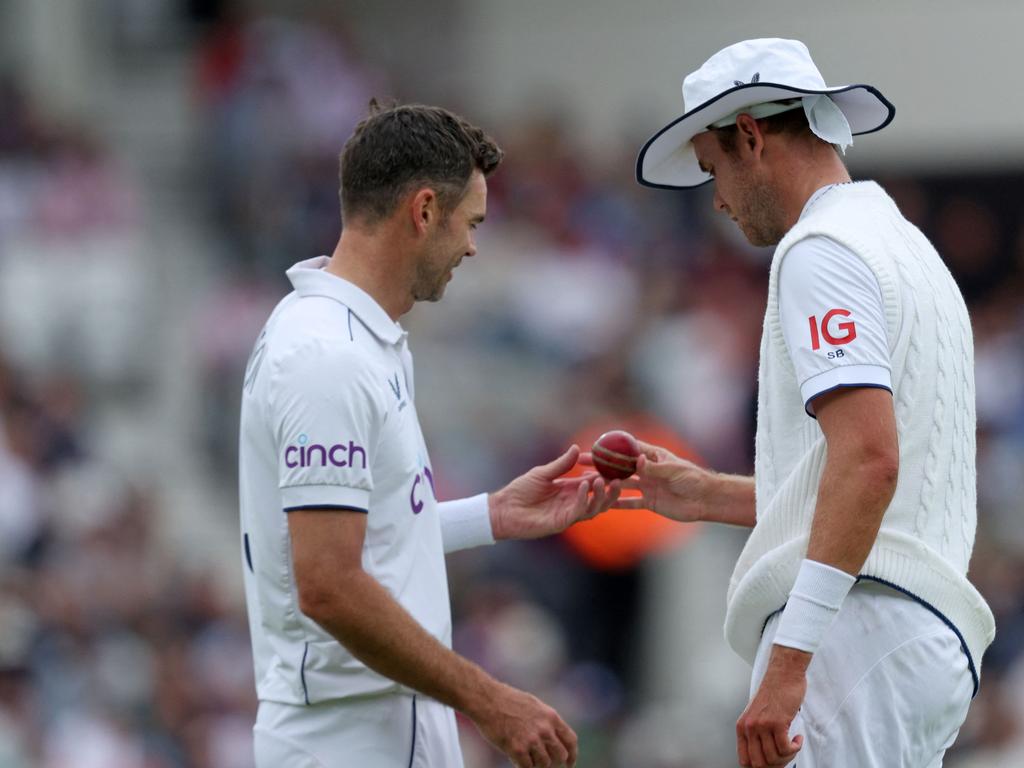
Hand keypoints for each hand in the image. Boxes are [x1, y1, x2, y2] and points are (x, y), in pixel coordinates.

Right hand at [469, 682, 576, 767]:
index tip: (569, 763)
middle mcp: (545, 729)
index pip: (570, 740)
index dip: (572, 755)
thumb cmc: (507, 700)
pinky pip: (527, 767)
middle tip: (543, 762)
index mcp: (551, 716)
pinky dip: (523, 766)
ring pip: (544, 764)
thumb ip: (545, 721)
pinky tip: (516, 759)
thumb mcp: (534, 705)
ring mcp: (532, 740)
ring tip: (526, 757)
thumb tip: (553, 737)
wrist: (487, 699)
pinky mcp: (517, 749)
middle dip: (553, 761)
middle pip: (560, 755)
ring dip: (536, 764)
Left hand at [489, 445, 619, 539]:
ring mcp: (568, 514)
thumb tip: (576, 448)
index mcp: (569, 490)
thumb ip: (561, 464)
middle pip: (599, 499)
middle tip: (618, 478)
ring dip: (600, 496)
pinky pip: (577, 513)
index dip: (603, 475)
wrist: (503, 509)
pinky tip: (583, 488)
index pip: (592, 483)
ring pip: (593, 508)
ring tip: (602, 481)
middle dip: (610, 490)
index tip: (612, 465)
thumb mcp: (542, 473)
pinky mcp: (561, 523)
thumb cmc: (520, 491)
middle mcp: (572, 503)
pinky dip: (582, 500)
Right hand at [581, 440, 708, 522]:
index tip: (593, 445)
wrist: (705, 500)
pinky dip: (617, 504)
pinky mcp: (649, 502)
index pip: (627, 449)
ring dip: (605, 483)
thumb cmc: (693, 479)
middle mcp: (646, 470)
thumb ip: (654, 467)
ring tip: (586, 483)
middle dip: (600, 465)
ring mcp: (646, 486)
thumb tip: (637, 460)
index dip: (611, 447)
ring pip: (621, 484)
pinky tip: (602, 504)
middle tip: (580, 463)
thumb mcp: (674, 470)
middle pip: (618, 466)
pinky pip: (630, 503)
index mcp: (652, 457)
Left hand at [735, 645, 808, 766]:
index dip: (760, 767)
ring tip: (793, 744)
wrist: (783, 674)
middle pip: (759, 764)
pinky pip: (786, 749)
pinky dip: (795, 748)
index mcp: (742, 727)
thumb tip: (765, 759)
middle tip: (786, 757)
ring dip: (788, 756)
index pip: (745, 760)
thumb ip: (757, 734)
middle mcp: (749, 727)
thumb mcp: (757, 715)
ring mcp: (762, 725)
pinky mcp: (777, 722)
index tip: (773, 765)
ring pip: (774, 758)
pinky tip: (798, 739)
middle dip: (776, 765)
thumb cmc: (774, 693)